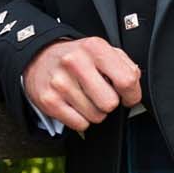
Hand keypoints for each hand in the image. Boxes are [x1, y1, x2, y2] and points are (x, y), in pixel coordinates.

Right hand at [23, 37, 142, 132]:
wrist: (39, 57)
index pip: (126, 80)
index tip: (128, 96)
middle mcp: (75, 63)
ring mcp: (60, 83)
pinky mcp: (49, 101)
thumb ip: (124, 66)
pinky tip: (74, 104)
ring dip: (94, 111)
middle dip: (109, 103)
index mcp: (94, 48)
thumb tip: (134, 89)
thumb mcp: (101, 51)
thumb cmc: (77, 57)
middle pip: (110, 103)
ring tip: (85, 96)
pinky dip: (81, 119)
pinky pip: (80, 124)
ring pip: (95, 116)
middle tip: (100, 94)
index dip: (132, 94)